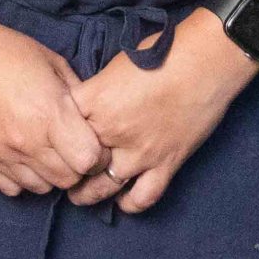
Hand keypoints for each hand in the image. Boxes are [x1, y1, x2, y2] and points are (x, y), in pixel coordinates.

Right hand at [0, 2, 102, 197]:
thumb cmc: (7, 51)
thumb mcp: (52, 62)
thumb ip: (77, 93)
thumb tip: (93, 117)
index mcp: (50, 113)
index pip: (89, 160)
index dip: (97, 154)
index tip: (92, 142)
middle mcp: (27, 141)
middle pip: (68, 180)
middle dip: (76, 167)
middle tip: (69, 148)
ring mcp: (1, 154)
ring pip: (41, 188)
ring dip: (49, 175)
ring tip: (45, 152)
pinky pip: (11, 189)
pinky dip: (22, 179)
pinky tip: (22, 158)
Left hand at [68, 10, 256, 212]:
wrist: (205, 62)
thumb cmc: (163, 54)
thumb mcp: (116, 66)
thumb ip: (97, 93)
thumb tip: (87, 108)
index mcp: (94, 102)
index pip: (58, 130)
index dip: (53, 139)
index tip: (52, 144)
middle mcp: (111, 131)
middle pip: (75, 164)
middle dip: (66, 171)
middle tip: (63, 173)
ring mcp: (139, 152)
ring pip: (102, 188)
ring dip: (88, 195)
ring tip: (82, 195)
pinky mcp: (165, 164)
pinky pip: (142, 197)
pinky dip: (130, 204)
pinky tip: (123, 199)